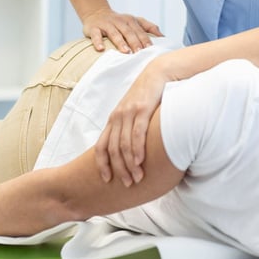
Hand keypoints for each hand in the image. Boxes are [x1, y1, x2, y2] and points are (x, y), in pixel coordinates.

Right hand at [82, 8, 161, 52]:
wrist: (96, 12)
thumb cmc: (119, 21)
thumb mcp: (135, 21)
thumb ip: (149, 27)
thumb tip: (163, 37)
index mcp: (131, 21)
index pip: (140, 31)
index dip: (145, 40)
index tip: (151, 49)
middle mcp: (120, 21)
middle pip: (129, 32)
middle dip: (135, 42)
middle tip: (140, 53)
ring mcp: (107, 24)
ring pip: (114, 33)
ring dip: (120, 42)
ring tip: (125, 52)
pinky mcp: (94, 28)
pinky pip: (96, 35)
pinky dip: (98, 41)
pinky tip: (100, 49)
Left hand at [95, 60, 172, 185]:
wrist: (158, 74)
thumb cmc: (148, 96)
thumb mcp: (133, 112)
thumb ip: (129, 128)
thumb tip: (130, 151)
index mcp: (113, 120)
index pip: (101, 146)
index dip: (102, 164)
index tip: (107, 179)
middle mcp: (118, 117)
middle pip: (113, 149)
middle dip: (119, 169)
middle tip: (126, 184)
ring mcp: (129, 113)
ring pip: (124, 144)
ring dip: (129, 164)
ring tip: (136, 178)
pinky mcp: (143, 109)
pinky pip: (137, 133)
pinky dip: (137, 149)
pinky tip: (140, 161)